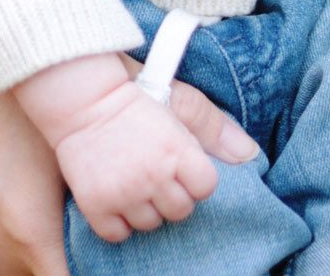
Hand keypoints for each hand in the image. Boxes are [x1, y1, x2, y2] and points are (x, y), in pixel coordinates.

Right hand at [54, 78, 218, 242]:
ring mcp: (123, 193)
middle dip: (171, 193)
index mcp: (176, 149)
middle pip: (181, 211)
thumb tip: (250, 155)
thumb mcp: (177, 98)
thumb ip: (213, 126)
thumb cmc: (132, 93)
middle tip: (154, 168)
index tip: (179, 162)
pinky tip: (114, 194)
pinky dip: (116, 220)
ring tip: (133, 178)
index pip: (205, 188)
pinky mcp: (96, 204)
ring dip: (144, 207)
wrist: (79, 96)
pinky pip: (118, 234)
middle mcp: (153, 175)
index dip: (194, 176)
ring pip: (151, 225)